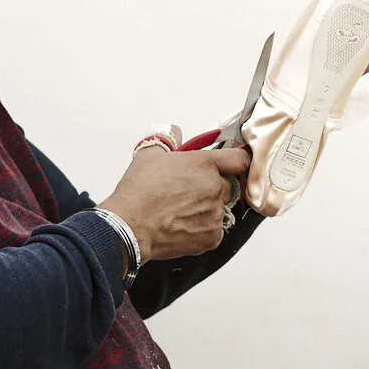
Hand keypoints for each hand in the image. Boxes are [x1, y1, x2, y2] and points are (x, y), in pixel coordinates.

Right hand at [100, 143, 250, 262]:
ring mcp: (215, 214)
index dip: (236, 162)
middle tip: (188, 193)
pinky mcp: (212, 237)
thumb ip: (168, 140)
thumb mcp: (149, 155)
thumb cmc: (138, 192)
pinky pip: (214, 231)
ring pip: (218, 209)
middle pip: (226, 186)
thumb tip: (175, 132)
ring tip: (179, 212)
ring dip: (205, 210)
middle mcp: (215, 187)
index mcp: (204, 164)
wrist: (129, 226)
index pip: (239, 159)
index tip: (233, 165)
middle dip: (211, 188)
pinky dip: (201, 230)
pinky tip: (181, 226)